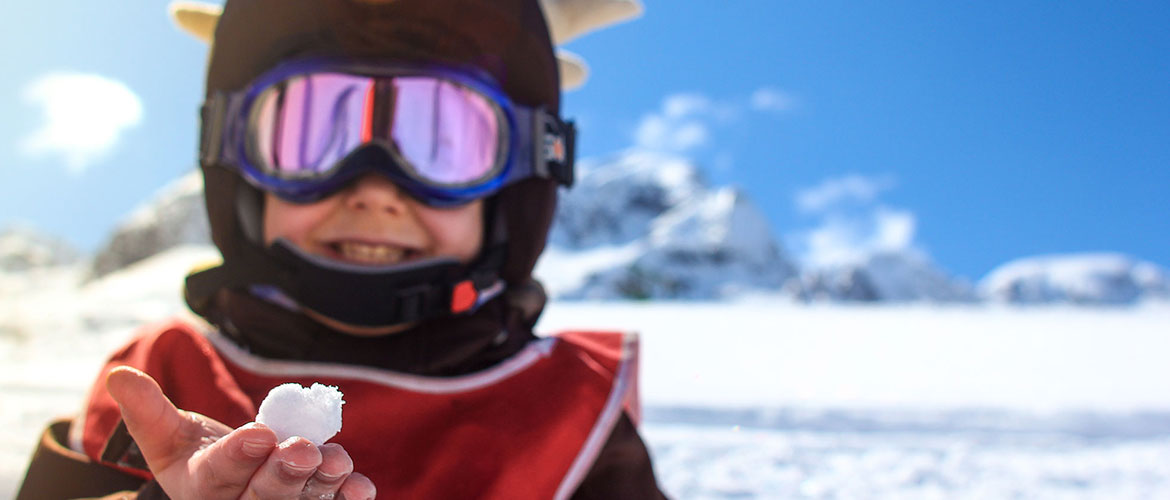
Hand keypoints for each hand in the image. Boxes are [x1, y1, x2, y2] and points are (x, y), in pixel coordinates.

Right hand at [106, 366, 376, 498]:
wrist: (231, 481)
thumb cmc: (197, 455)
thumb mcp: (167, 436)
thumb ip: (149, 410)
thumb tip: (120, 376)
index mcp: (201, 488)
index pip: (218, 474)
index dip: (237, 455)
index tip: (258, 433)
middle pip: (263, 494)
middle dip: (283, 473)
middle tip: (302, 448)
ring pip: (301, 499)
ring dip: (321, 481)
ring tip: (336, 460)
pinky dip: (347, 496)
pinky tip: (360, 486)